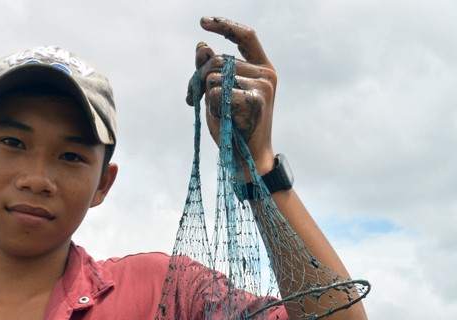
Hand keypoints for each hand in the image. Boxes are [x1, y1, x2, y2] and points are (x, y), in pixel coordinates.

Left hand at [186, 17, 276, 174]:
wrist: (247, 159)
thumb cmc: (232, 127)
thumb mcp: (217, 95)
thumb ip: (211, 70)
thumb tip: (201, 46)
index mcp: (262, 67)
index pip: (245, 36)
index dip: (224, 26)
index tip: (202, 22)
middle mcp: (266, 73)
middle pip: (219, 59)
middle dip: (198, 77)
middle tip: (190, 97)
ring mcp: (263, 86)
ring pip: (214, 77)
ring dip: (203, 95)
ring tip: (213, 112)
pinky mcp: (255, 100)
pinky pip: (217, 93)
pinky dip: (211, 106)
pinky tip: (222, 119)